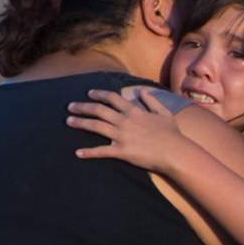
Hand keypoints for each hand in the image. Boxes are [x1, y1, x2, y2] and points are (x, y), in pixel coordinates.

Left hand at [66, 89, 184, 169]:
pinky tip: (78, 153)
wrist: (175, 152)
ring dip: (80, 123)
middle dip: (82, 107)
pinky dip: (89, 152)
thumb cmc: (172, 134)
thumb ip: (151, 101)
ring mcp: (122, 136)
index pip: (112, 98)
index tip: (89, 93)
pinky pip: (101, 151)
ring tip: (68, 121)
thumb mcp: (164, 113)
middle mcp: (124, 121)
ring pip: (96, 126)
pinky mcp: (122, 151)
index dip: (99, 94)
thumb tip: (141, 91)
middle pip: (98, 110)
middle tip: (70, 107)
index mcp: (134, 111)